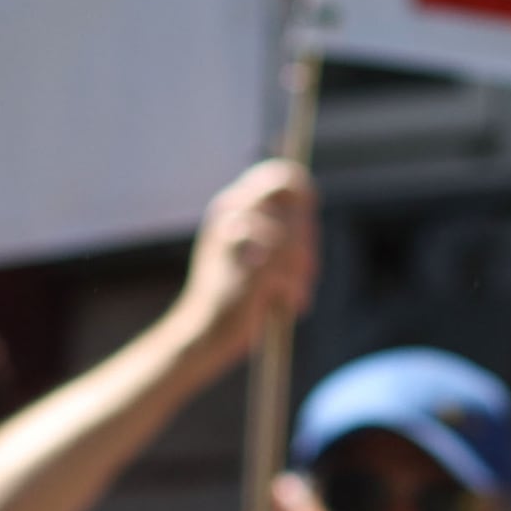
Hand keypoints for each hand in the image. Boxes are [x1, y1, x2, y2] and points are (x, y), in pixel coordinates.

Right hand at [175, 161, 319, 354]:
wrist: (202, 331)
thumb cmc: (232, 291)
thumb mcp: (248, 247)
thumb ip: (274, 221)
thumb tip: (308, 196)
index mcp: (230, 205)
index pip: (281, 178)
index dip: (304, 194)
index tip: (307, 216)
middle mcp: (231, 217)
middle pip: (298, 215)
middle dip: (307, 243)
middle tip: (303, 271)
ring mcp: (236, 244)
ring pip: (297, 246)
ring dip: (302, 273)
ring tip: (292, 292)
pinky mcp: (248, 274)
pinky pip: (291, 276)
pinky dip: (293, 293)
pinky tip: (283, 305)